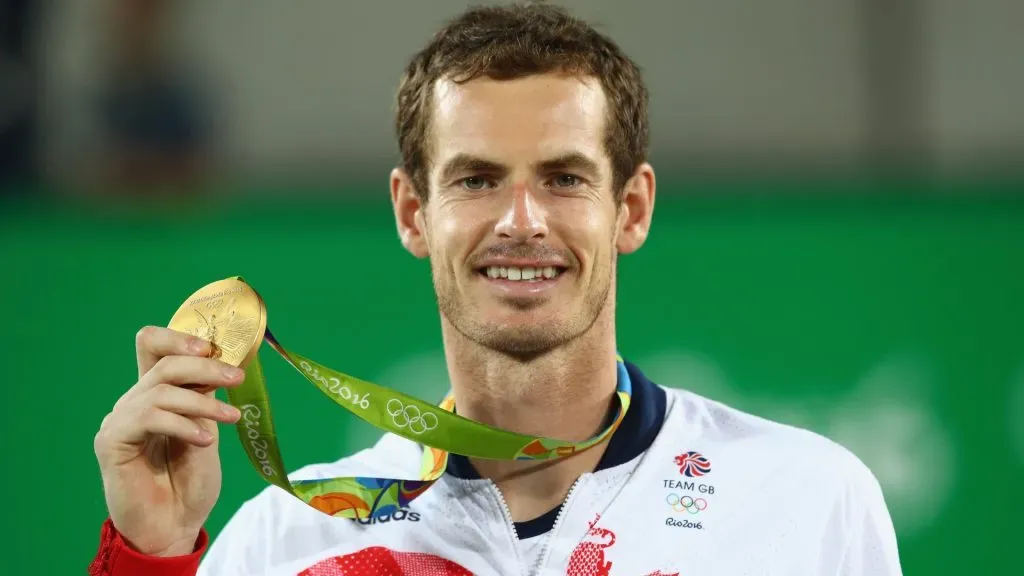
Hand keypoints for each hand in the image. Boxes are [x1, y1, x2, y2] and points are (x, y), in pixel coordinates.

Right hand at [94, 326, 244, 555]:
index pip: (154, 345)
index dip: (181, 338)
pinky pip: (149, 417)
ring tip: (230, 418)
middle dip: (205, 366)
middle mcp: (134, 401)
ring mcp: (120, 420)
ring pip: (161, 389)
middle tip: (236, 378)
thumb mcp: (206, 431)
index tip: (217, 349)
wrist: (173, 526)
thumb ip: (204, 400)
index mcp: (156, 393)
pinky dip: (183, 424)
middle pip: (163, 362)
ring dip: (202, 401)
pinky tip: (205, 440)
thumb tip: (220, 366)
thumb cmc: (189, 482)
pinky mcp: (112, 441)